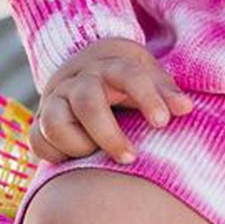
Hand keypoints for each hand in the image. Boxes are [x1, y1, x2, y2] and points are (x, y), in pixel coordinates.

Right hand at [31, 38, 194, 166]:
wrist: (85, 63)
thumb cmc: (126, 79)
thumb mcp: (149, 76)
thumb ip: (166, 92)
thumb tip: (186, 108)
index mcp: (109, 67)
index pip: (127, 75)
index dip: (146, 97)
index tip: (163, 122)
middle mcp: (78, 81)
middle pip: (87, 102)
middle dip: (108, 134)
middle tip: (130, 157)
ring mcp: (55, 100)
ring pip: (53, 122)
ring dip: (78, 145)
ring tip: (96, 156)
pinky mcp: (40, 122)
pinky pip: (38, 141)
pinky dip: (56, 154)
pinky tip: (75, 160)